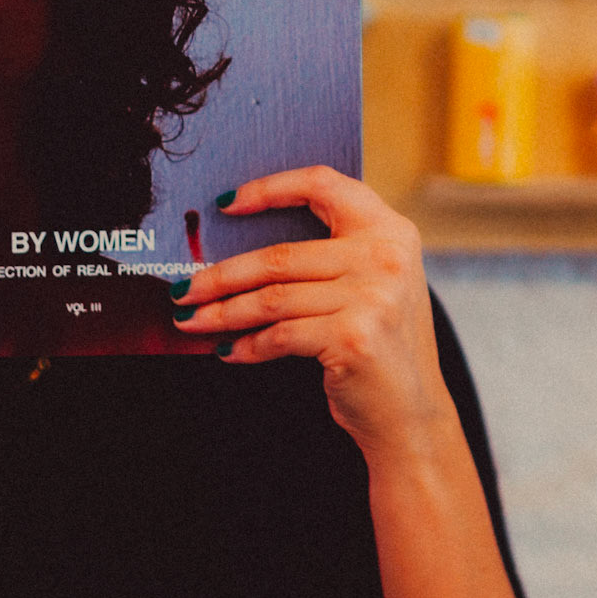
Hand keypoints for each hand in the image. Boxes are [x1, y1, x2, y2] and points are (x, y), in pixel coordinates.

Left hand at [168, 169, 456, 465]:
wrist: (411, 413)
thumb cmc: (382, 345)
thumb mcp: (374, 283)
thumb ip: (333, 255)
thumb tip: (244, 251)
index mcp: (390, 229)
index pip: (323, 184)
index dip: (270, 188)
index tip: (226, 204)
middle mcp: (385, 256)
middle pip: (281, 256)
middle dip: (222, 275)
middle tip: (185, 288)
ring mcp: (372, 296)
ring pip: (273, 298)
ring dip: (223, 312)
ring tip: (192, 320)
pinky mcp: (352, 337)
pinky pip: (280, 335)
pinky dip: (247, 345)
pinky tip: (229, 350)